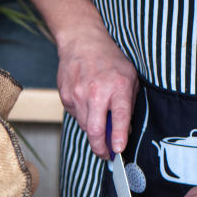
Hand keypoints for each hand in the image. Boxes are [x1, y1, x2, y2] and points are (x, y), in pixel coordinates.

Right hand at [56, 33, 138, 158]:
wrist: (82, 42)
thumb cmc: (110, 60)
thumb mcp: (130, 78)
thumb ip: (129, 104)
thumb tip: (125, 131)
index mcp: (118, 86)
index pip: (119, 117)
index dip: (118, 136)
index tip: (118, 150)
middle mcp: (96, 91)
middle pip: (94, 129)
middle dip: (100, 148)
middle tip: (106, 155)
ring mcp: (78, 94)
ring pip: (85, 126)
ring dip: (93, 130)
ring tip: (100, 120)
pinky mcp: (66, 96)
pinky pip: (76, 116)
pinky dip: (84, 116)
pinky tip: (88, 104)